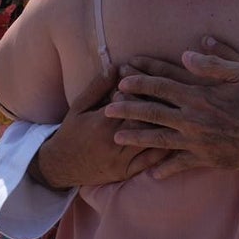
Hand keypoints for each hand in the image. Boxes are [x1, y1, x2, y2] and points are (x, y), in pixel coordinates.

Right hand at [31, 66, 167, 189]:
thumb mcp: (79, 106)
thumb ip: (98, 86)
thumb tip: (116, 66)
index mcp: (101, 122)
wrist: (60, 167)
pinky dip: (164, 149)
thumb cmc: (71, 132)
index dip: (143, 90)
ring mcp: (121, 160)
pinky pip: (149, 161)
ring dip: (165, 127)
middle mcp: (113, 141)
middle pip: (145, 120)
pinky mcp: (126, 173)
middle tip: (169, 97)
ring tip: (177, 114)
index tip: (148, 81)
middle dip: (158, 107)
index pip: (131, 102)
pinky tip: (175, 138)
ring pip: (150, 140)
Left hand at [104, 36, 238, 178]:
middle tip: (108, 106)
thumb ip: (216, 59)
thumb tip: (191, 49)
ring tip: (116, 136)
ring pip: (157, 138)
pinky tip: (150, 172)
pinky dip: (163, 168)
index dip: (141, 79)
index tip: (122, 76)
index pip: (162, 83)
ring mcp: (195, 140)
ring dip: (135, 136)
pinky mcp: (203, 158)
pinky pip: (178, 164)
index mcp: (199, 94)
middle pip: (152, 110)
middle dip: (128, 107)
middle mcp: (192, 117)